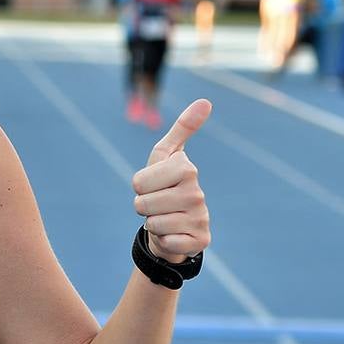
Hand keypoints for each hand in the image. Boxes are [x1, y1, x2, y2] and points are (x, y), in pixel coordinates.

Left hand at [131, 99, 211, 263]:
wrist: (175, 222)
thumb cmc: (165, 185)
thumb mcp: (166, 155)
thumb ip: (182, 128)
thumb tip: (205, 101)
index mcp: (186, 168)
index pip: (138, 182)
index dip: (139, 186)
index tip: (154, 185)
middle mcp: (197, 193)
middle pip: (142, 204)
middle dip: (144, 206)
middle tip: (158, 203)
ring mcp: (201, 218)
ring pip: (153, 224)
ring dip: (153, 223)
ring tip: (166, 217)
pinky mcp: (201, 240)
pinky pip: (167, 242)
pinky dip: (165, 240)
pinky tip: (175, 233)